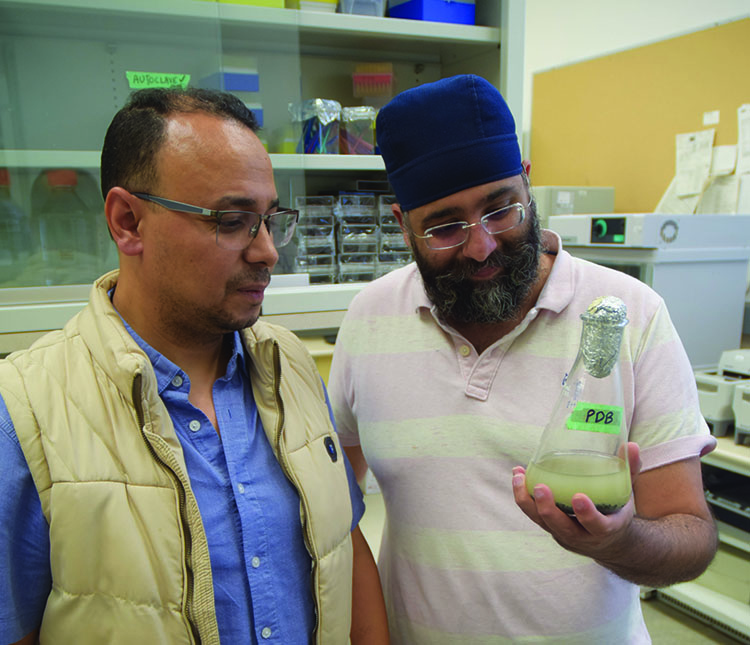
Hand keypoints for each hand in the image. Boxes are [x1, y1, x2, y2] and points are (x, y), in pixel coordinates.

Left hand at [512, 443, 641, 559]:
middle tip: (540, 487)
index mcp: (606, 529)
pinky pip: (532, 514)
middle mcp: (582, 536)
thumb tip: (632, 444)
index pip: (597, 526)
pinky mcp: (549, 528)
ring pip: (541, 522)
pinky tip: (517, 474)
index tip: (578, 497)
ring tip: (518, 476)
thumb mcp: (626, 494)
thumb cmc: (616, 511)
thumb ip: (629, 470)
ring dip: (527, 501)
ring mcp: (562, 534)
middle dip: (548, 509)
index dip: (587, 514)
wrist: (608, 542)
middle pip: (561, 527)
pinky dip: (522, 496)